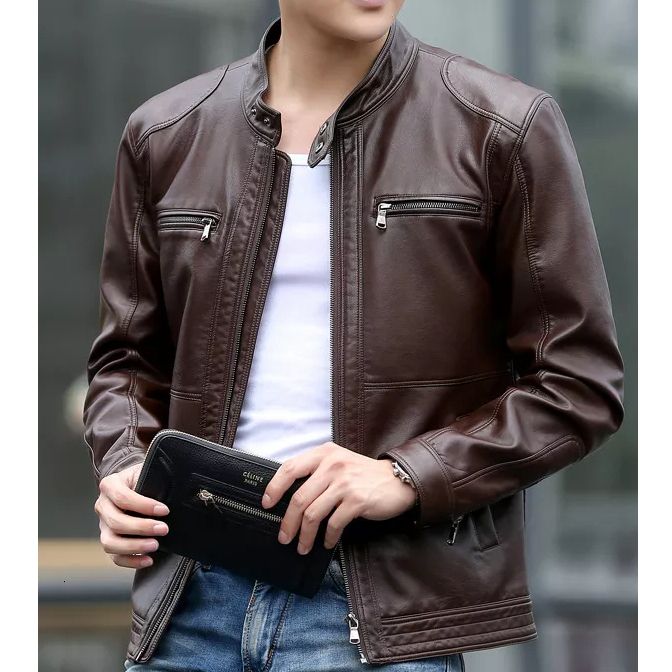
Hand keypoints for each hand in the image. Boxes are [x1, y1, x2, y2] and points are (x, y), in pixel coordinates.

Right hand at [94, 462, 169, 568]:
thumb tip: (177, 493)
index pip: (122, 497)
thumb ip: (156, 480)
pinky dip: (131, 561)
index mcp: (110, 485)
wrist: (136, 484)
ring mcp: (103, 525)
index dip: (143, 505)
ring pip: (110, 542)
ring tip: (155, 545)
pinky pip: (114, 556)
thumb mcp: (148, 472)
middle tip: (163, 529)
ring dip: (134, 547)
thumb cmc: (145, 478)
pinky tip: (148, 559)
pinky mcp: (109, 540)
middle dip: (141, 528)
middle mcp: (103, 506)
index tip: (164, 510)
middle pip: (115, 522)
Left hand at [261, 442, 416, 554]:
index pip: (289, 468)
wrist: (397, 480)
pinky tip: (327, 542)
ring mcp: (345, 483)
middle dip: (288, 522)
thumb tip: (288, 496)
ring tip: (303, 546)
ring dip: (305, 535)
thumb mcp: (338, 462)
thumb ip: (316, 472)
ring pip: (313, 514)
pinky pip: (333, 524)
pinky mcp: (357, 500)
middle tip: (284, 537)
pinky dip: (327, 537)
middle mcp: (332, 465)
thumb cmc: (363, 475)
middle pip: (299, 498)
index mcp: (324, 454)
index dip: (274, 487)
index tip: (267, 503)